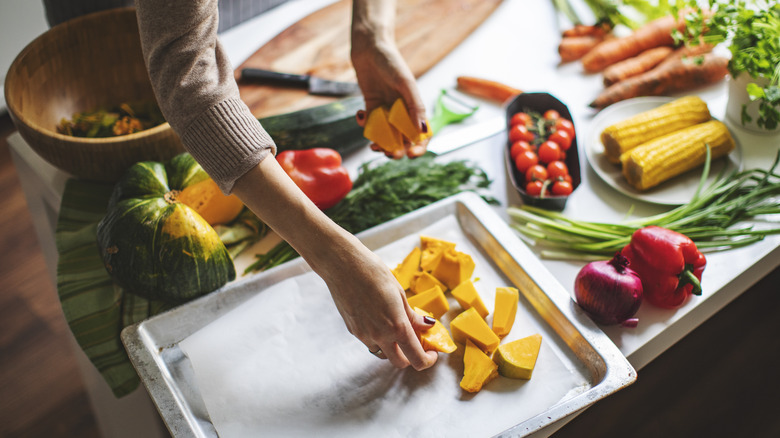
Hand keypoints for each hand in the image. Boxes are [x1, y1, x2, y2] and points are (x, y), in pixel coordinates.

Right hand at [233, 157, 437, 370]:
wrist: (342, 265)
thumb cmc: (373, 272)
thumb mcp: (399, 292)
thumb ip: (412, 315)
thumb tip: (426, 326)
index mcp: (396, 326)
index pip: (416, 358)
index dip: (428, 360)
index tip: (432, 352)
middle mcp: (380, 336)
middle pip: (399, 362)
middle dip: (411, 357)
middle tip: (417, 343)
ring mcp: (364, 335)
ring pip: (383, 354)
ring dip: (394, 348)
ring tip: (398, 330)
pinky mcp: (352, 330)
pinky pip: (370, 343)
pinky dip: (379, 339)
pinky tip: (381, 321)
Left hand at [351, 0, 428, 158]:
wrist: (369, 48)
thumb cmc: (391, 62)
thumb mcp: (405, 83)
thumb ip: (415, 106)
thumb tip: (422, 130)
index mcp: (415, 107)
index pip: (422, 134)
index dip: (420, 147)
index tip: (412, 154)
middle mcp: (402, 112)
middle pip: (403, 140)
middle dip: (397, 150)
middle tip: (389, 152)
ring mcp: (386, 111)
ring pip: (386, 136)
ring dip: (380, 143)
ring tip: (373, 144)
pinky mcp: (371, 107)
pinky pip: (370, 125)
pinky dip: (365, 125)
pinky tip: (360, 114)